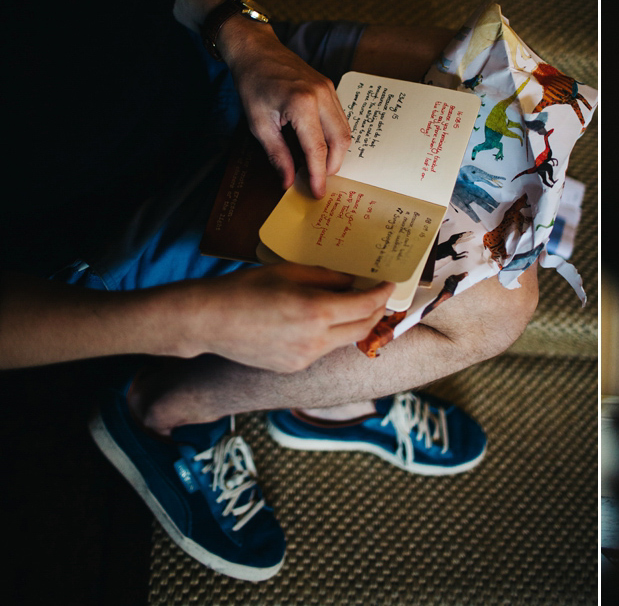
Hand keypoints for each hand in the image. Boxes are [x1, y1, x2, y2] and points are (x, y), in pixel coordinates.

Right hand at [177, 263, 392, 372]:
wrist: (209, 321)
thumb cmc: (246, 289)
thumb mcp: (290, 272)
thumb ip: (328, 277)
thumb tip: (354, 281)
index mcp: (317, 311)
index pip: (366, 305)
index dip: (382, 294)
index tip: (389, 284)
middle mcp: (316, 340)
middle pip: (363, 328)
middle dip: (377, 311)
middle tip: (380, 296)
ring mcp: (305, 358)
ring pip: (344, 341)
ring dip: (354, 324)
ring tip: (353, 306)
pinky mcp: (294, 367)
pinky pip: (323, 350)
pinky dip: (330, 335)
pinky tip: (319, 321)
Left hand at [220, 19, 352, 197]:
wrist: (257, 50)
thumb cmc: (252, 83)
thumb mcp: (258, 123)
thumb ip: (277, 154)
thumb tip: (289, 181)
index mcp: (301, 105)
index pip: (317, 149)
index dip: (319, 175)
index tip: (317, 193)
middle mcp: (322, 96)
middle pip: (340, 141)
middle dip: (333, 165)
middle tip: (319, 180)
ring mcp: (329, 90)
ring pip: (345, 130)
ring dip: (336, 152)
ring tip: (320, 165)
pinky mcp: (330, 88)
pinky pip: (340, 118)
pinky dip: (335, 137)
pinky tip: (321, 145)